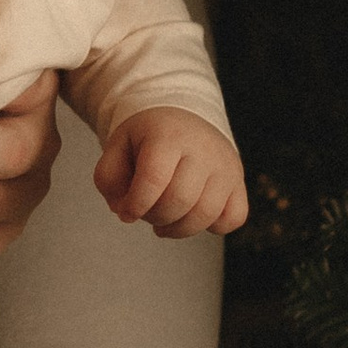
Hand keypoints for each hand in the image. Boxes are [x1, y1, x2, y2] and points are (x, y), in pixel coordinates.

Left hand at [94, 106, 247, 236]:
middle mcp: (204, 148)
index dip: (135, 205)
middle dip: (155, 217)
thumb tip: (124, 210)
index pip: (154, 178)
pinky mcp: (239, 182)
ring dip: (178, 228)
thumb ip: (108, 178)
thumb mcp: (117, 147)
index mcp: (169, 134)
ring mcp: (226, 166)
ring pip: (206, 215)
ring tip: (164, 219)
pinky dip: (212, 227)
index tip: (126, 212)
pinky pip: (233, 218)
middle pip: (180, 200)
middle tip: (146, 211)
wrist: (182, 119)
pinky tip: (192, 215)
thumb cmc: (147, 139)